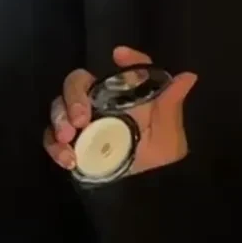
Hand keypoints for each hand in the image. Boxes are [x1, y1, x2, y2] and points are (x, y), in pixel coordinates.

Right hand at [43, 45, 196, 176]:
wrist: (144, 187)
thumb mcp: (167, 131)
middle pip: (76, 84)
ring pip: (58, 109)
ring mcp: (80, 123)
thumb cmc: (156, 152)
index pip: (122, 71)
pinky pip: (52, 140)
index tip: (118, 55)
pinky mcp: (69, 144)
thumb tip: (189, 77)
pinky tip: (67, 159)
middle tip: (81, 118)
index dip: (124, 61)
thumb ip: (171, 103)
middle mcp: (98, 102)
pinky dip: (55, 148)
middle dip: (73, 97)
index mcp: (122, 94)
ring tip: (68, 138)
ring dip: (59, 120)